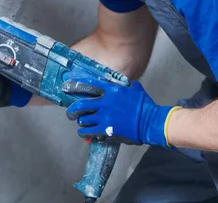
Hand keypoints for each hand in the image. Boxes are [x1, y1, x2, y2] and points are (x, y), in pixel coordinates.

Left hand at [62, 78, 180, 147]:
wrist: (151, 122)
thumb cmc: (144, 105)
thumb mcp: (134, 89)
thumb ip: (123, 86)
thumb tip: (119, 84)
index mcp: (111, 90)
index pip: (89, 84)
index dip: (76, 84)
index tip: (67, 86)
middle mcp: (105, 102)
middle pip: (81, 105)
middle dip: (72, 110)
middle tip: (70, 113)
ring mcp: (105, 117)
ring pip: (83, 120)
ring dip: (80, 122)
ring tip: (80, 124)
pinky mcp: (106, 130)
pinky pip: (89, 132)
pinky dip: (85, 133)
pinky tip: (85, 134)